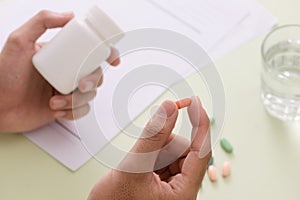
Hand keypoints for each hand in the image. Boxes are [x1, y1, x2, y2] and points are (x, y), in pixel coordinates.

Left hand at [0, 10, 119, 132]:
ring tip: (55, 101)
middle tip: (79, 85)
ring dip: (76, 100)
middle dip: (93, 81)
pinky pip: (81, 111)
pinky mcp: (64, 107)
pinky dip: (72, 112)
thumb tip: (69, 15)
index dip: (106, 54)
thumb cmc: (3, 76)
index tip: (112, 59)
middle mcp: (66, 72)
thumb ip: (42, 22)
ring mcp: (66, 90)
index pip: (90, 52)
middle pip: (96, 74)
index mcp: (61, 56)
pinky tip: (57, 110)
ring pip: (90, 95)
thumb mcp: (19, 41)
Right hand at [88, 97, 210, 199]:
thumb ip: (153, 136)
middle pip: (185, 152)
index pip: (202, 152)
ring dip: (155, 151)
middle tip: (144, 153)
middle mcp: (182, 191)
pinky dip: (152, 155)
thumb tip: (169, 108)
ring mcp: (172, 188)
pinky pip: (163, 159)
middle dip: (164, 145)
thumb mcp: (133, 168)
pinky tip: (139, 166)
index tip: (194, 102)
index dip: (200, 125)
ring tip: (137, 165)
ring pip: (173, 154)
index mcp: (183, 194)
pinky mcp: (162, 183)